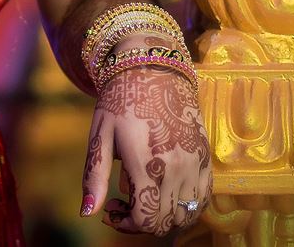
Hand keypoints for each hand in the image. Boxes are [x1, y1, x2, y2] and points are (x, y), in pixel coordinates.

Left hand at [81, 63, 211, 235]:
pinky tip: (166, 191)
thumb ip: (95, 177)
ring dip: (164, 215)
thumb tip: (87, 213)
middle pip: (166, 222)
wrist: (154, 69)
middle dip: (140, 221)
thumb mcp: (100, 136)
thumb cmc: (121, 101)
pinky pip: (202, 198)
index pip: (146, 219)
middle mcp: (176, 168)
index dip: (125, 223)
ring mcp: (195, 164)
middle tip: (121, 202)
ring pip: (186, 214)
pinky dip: (185, 205)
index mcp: (147, 165)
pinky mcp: (206, 158)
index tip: (111, 209)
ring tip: (144, 195)